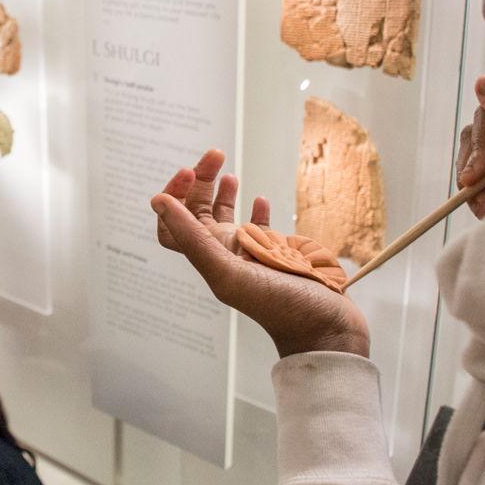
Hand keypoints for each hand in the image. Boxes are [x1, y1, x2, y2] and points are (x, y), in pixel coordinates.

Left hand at [152, 149, 368, 357]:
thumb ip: (193, 239)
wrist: (327, 330)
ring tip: (228, 172)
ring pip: (226, 216)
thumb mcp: (228, 271)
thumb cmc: (281, 308)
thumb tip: (158, 203)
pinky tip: (259, 199)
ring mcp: (252, 253)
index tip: (188, 172)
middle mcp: (226, 254)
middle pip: (198, 211)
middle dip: (201, 180)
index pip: (172, 224)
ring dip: (223, 191)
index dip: (172, 197)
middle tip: (215, 154)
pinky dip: (257, 210)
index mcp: (210, 258)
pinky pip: (261, 227)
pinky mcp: (279, 253)